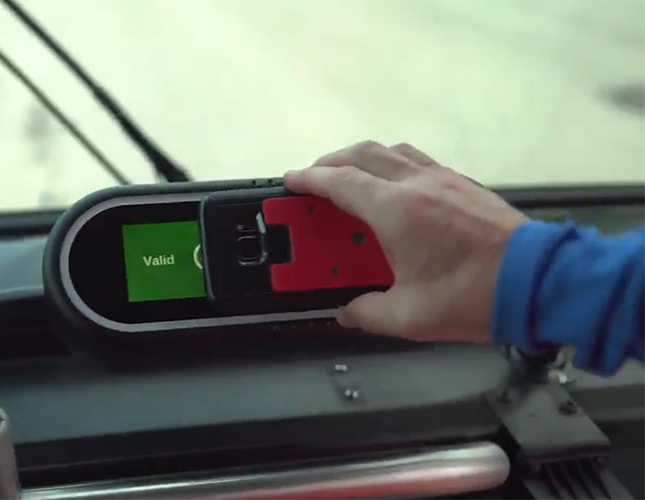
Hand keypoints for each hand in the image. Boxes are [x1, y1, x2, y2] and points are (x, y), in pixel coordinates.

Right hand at [284, 141, 527, 342]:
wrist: (539, 281)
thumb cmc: (476, 296)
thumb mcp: (409, 317)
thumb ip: (366, 313)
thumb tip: (348, 312)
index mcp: (396, 211)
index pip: (339, 182)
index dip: (309, 180)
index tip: (291, 181)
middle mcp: (418, 185)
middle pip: (362, 154)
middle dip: (330, 163)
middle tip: (313, 180)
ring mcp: (445, 180)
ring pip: (392, 152)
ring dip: (363, 159)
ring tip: (349, 178)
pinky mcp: (465, 186)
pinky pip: (417, 162)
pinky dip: (393, 166)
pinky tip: (393, 190)